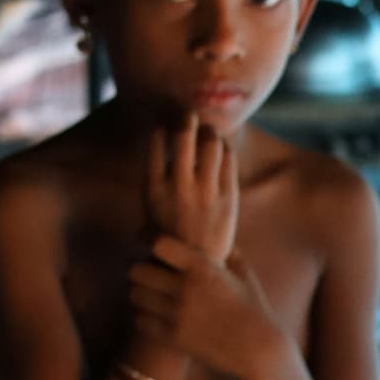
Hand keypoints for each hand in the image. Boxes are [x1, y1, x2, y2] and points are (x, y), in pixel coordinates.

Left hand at [129, 233, 289, 379]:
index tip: (149, 242)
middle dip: (141, 270)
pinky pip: (141, 321)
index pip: (159, 244)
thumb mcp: (243, 273)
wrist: (259, 350)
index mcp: (203, 268)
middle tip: (148, 274)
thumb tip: (212, 232)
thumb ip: (225, 250)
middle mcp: (186, 289)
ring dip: (141, 293)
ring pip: (135, 296)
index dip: (151, 241)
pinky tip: (156, 317)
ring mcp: (178, 315)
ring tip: (150, 295)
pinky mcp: (174, 338)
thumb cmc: (254, 308)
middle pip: (137, 271)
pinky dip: (145, 317)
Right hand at [143, 116, 241, 264]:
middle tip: (189, 114)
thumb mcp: (150, 210)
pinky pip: (228, 160)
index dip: (160, 127)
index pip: (156, 144)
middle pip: (183, 137)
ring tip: (208, 131)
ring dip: (209, 132)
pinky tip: (221, 149)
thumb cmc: (171, 235)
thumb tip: (161, 145)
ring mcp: (206, 192)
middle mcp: (179, 187)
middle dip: (186, 119)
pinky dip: (224, 149)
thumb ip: (156, 180)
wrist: (198, 264)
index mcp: (154, 189)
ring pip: (210, 144)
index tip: (164, 122)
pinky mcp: (229, 197)